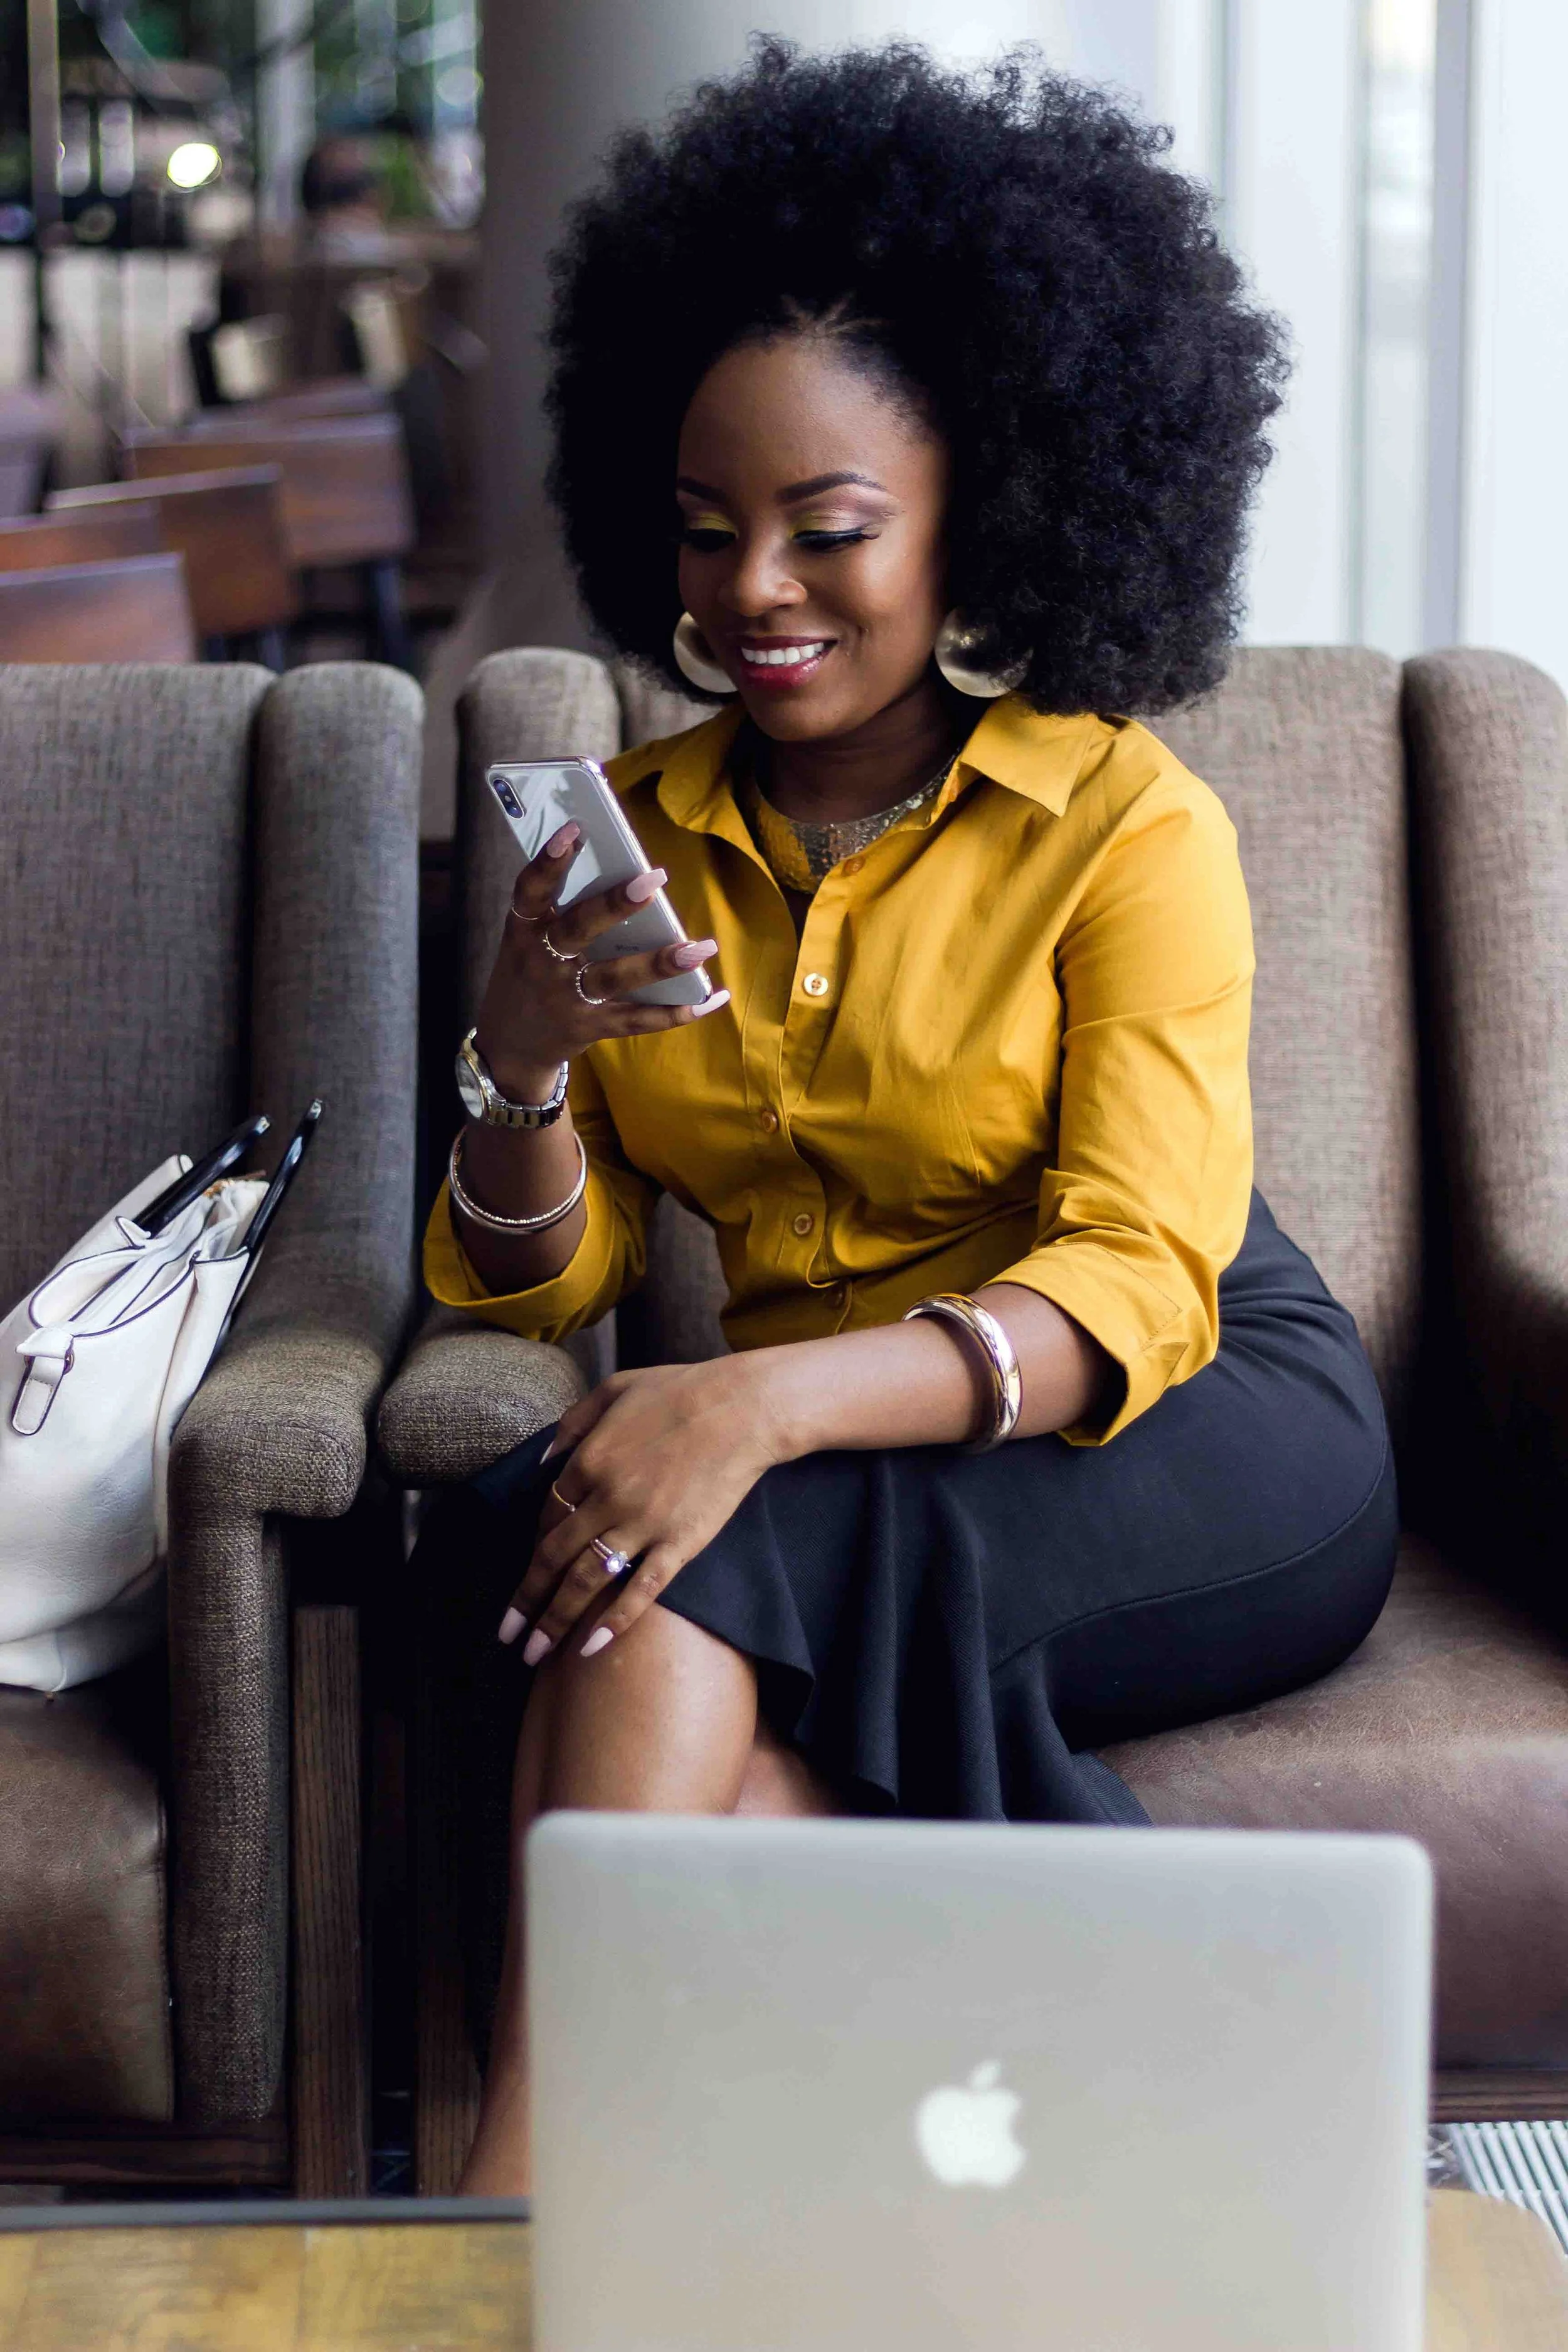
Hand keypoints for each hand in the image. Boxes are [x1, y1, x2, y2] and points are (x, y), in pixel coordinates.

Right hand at [474, 823, 728, 1097]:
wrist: (510, 1045)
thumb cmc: (529, 974)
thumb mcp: (529, 940)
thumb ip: (563, 908)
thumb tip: (621, 866)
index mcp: (525, 931)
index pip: (531, 890)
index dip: (549, 860)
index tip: (575, 829)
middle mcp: (543, 962)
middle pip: (579, 929)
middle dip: (615, 905)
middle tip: (654, 879)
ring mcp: (568, 998)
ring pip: (615, 976)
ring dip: (660, 962)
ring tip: (701, 947)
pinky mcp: (592, 1026)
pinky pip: (639, 1019)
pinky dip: (676, 1011)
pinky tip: (711, 999)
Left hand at [498, 1357, 787, 1664]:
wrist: (745, 1407)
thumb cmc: (682, 1389)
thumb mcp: (615, 1388)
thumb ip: (573, 1422)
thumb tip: (542, 1459)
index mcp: (588, 1459)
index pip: (548, 1514)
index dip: (536, 1546)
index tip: (531, 1571)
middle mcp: (607, 1497)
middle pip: (553, 1557)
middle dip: (526, 1601)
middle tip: (506, 1636)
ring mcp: (643, 1524)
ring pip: (586, 1581)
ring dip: (555, 1620)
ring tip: (534, 1654)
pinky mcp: (680, 1544)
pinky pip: (641, 1590)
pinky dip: (615, 1621)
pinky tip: (591, 1647)